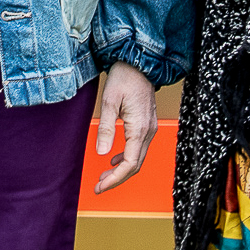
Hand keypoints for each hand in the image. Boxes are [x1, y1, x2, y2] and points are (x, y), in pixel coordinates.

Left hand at [94, 61, 158, 194]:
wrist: (138, 62)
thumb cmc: (124, 78)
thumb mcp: (109, 102)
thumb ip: (106, 129)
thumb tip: (102, 153)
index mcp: (139, 128)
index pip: (130, 164)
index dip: (115, 180)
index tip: (100, 187)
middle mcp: (148, 131)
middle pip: (135, 165)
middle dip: (117, 179)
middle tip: (99, 186)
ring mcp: (150, 127)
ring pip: (138, 158)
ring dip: (122, 170)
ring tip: (104, 176)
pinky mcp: (147, 124)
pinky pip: (139, 148)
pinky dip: (127, 158)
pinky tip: (115, 160)